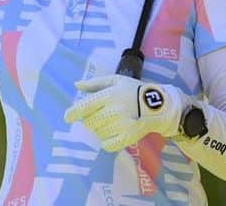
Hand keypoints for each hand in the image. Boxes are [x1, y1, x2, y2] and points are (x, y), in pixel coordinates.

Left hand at [63, 74, 189, 151]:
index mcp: (108, 95)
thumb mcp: (116, 80)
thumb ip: (95, 83)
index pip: (84, 107)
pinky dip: (107, 142)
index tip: (68, 117)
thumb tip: (76, 85)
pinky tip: (113, 134)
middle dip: (91, 120)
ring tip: (111, 123)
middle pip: (89, 122)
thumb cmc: (134, 90)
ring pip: (98, 133)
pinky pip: (107, 145)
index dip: (73, 113)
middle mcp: (112, 110)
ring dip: (100, 130)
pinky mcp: (127, 137)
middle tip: (101, 116)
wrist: (158, 104)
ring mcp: (120, 125)